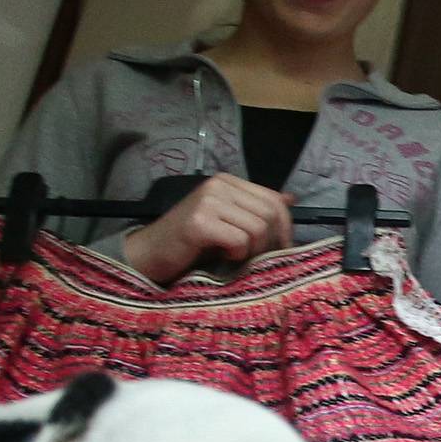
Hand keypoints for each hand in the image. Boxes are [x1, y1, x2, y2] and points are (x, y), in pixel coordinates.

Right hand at [122, 175, 293, 281]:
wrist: (149, 254)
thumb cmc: (191, 244)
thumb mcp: (229, 222)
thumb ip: (255, 209)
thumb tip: (291, 198)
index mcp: (228, 182)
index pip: (275, 200)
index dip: (285, 228)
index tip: (281, 250)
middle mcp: (218, 185)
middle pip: (270, 214)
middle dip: (271, 243)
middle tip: (256, 259)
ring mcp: (208, 201)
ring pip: (258, 228)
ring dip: (252, 251)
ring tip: (234, 257)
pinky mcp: (199, 222)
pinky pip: (239, 240)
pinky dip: (237, 256)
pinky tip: (222, 257)